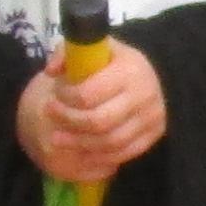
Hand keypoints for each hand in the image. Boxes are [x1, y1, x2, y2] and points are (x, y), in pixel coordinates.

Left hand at [18, 40, 168, 186]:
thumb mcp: (93, 49)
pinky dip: (98, 156)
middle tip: (52, 116)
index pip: (88, 94)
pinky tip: (80, 150)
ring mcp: (152, 117)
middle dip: (69, 121)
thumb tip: (51, 71)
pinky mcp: (154, 134)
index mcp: (129, 69)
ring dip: (78, 143)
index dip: (66, 99)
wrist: (148, 75)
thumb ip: (67, 54)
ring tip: (57, 138)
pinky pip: (123, 154)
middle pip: (98, 121)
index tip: (54, 96)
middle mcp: (144, 94)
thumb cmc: (113, 62)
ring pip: (109, 142)